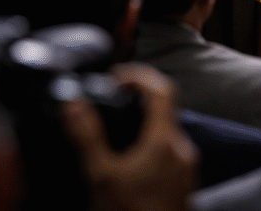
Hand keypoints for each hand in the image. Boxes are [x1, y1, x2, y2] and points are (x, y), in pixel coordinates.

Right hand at [61, 63, 198, 210]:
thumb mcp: (100, 175)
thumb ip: (87, 136)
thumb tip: (73, 103)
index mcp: (165, 141)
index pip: (161, 89)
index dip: (138, 77)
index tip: (116, 79)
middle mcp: (182, 150)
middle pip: (165, 110)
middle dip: (138, 102)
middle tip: (112, 102)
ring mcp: (187, 168)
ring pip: (167, 133)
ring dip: (144, 127)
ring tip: (116, 134)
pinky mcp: (185, 183)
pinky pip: (169, 153)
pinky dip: (150, 147)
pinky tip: (129, 163)